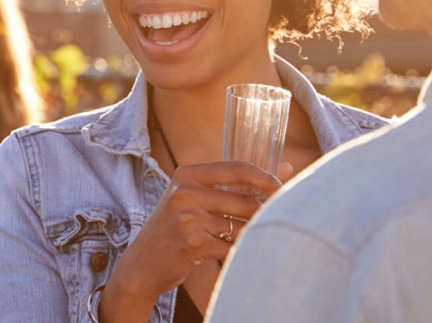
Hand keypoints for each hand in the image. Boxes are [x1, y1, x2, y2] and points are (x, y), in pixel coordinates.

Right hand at [101, 162, 282, 317]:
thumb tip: (288, 168)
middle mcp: (185, 192)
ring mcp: (188, 217)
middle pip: (244, 200)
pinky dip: (239, 252)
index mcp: (187, 174)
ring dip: (252, 235)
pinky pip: (231, 246)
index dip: (266, 178)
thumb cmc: (176, 229)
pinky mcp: (193, 242)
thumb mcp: (197, 199)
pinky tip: (235, 254)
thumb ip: (239, 184)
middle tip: (276, 220)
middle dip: (265, 213)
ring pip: (241, 225)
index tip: (283, 188)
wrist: (143, 263)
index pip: (238, 168)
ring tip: (250, 239)